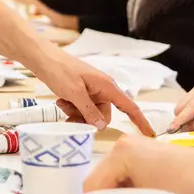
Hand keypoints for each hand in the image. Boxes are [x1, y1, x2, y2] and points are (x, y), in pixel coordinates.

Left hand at [30, 48, 155, 135]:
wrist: (44, 59)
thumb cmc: (61, 70)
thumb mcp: (75, 93)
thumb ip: (89, 110)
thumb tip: (102, 126)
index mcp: (108, 86)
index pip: (129, 106)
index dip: (140, 121)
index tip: (149, 134)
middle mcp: (103, 89)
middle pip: (104, 115)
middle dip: (88, 119)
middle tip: (70, 118)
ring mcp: (93, 91)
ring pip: (91, 114)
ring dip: (76, 113)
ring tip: (63, 104)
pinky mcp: (83, 92)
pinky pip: (82, 108)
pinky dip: (72, 108)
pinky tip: (61, 101)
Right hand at [83, 135, 193, 193]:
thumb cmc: (183, 185)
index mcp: (120, 153)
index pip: (92, 184)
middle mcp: (121, 144)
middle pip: (99, 178)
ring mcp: (131, 144)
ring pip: (110, 176)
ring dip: (114, 193)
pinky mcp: (140, 149)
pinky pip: (122, 171)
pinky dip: (124, 186)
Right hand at [167, 78, 193, 131]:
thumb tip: (185, 130)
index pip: (190, 107)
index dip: (180, 121)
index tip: (170, 132)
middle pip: (181, 106)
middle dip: (183, 120)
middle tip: (188, 136)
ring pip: (183, 107)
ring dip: (188, 119)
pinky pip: (189, 107)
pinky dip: (192, 116)